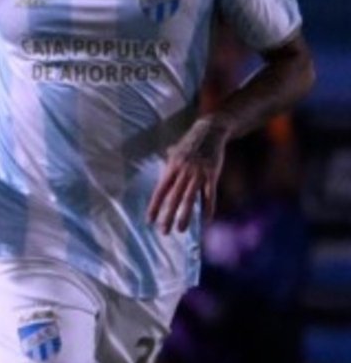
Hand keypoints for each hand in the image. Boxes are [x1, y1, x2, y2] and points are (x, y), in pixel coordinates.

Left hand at [148, 117, 228, 233]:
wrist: (211, 130)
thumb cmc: (191, 142)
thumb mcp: (175, 150)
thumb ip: (168, 161)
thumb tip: (161, 164)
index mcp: (171, 167)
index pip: (160, 191)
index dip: (154, 207)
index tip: (149, 221)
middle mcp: (183, 172)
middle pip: (173, 198)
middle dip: (168, 216)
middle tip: (164, 232)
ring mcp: (198, 173)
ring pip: (190, 198)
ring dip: (185, 215)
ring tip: (181, 230)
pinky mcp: (212, 174)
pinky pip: (209, 194)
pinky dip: (208, 208)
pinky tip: (206, 220)